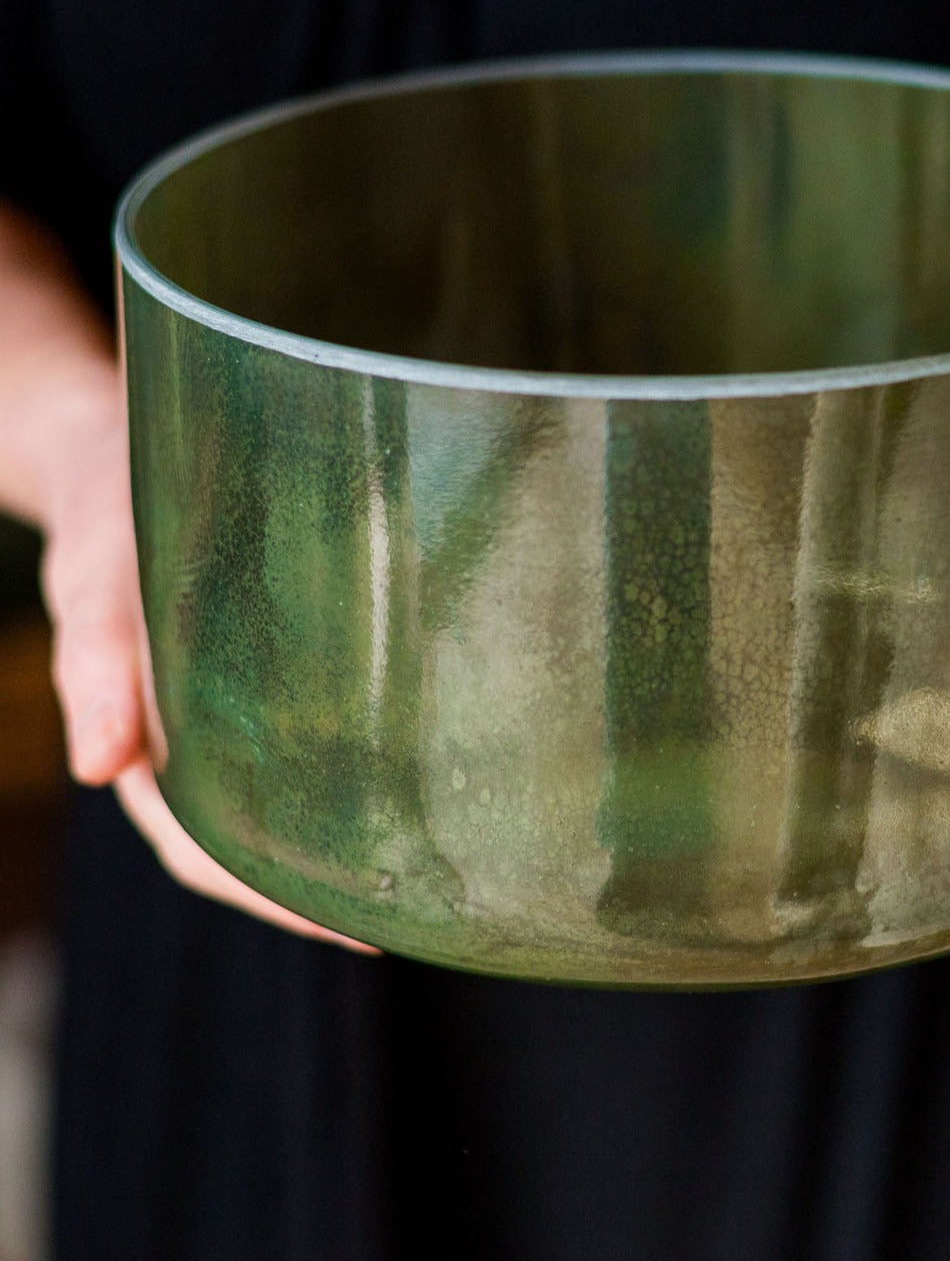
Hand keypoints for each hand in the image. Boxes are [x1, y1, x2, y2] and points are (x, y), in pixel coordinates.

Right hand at [41, 375, 376, 952]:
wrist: (117, 446)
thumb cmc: (106, 513)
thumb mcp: (94, 577)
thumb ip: (97, 662)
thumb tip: (97, 767)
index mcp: (140, 741)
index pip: (205, 851)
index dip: (275, 900)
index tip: (359, 930)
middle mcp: (187, 740)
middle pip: (253, 845)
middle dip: (325, 889)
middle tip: (421, 912)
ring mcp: (223, 711)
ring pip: (280, 802)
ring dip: (339, 841)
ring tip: (427, 867)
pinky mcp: (256, 671)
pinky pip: (301, 738)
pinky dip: (345, 770)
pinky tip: (408, 775)